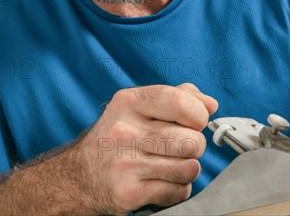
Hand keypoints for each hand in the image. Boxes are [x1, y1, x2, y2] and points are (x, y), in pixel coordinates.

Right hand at [74, 83, 217, 214]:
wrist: (79, 175)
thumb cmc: (118, 136)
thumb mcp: (139, 106)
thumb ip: (178, 96)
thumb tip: (210, 104)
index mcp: (129, 103)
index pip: (180, 102)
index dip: (199, 114)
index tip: (196, 121)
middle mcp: (124, 132)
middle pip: (191, 141)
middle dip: (195, 145)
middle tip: (182, 146)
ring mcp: (125, 164)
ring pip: (189, 167)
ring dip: (188, 168)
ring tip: (170, 163)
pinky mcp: (128, 192)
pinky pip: (178, 191)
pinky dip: (178, 188)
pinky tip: (161, 180)